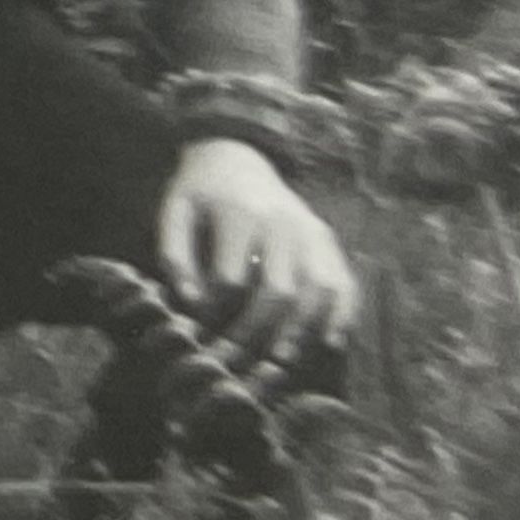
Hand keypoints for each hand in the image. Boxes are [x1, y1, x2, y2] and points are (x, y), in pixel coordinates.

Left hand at [159, 138, 360, 373]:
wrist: (238, 157)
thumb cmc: (200, 193)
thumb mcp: (174, 212)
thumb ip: (175, 254)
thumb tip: (191, 303)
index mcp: (239, 212)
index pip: (232, 277)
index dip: (215, 312)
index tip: (201, 334)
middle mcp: (283, 222)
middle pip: (279, 291)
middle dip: (258, 332)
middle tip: (238, 361)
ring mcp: (313, 232)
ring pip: (319, 292)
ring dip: (302, 333)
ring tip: (280, 362)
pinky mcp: (329, 242)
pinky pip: (345, 285)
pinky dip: (341, 316)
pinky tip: (328, 343)